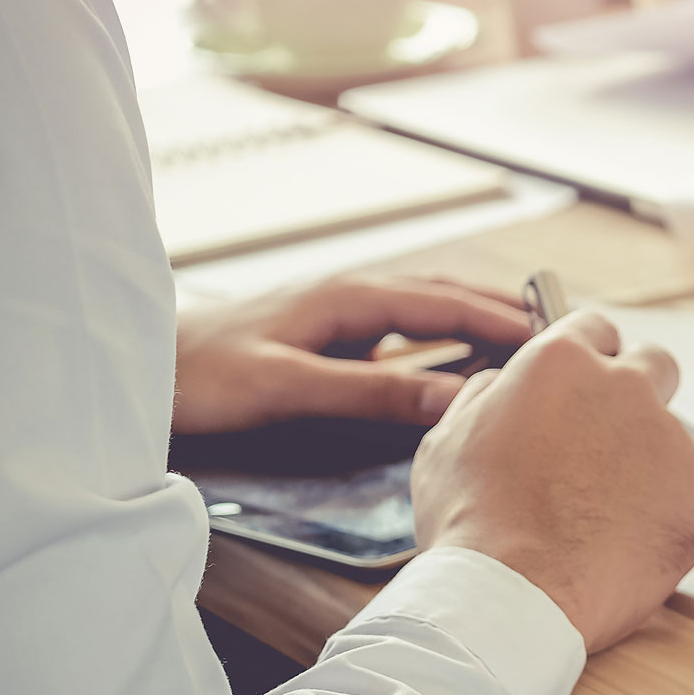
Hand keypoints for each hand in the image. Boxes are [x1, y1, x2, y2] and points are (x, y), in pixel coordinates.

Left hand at [173, 276, 533, 434]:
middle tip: (558, 331)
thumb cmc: (200, 378)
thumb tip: (459, 400)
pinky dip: (439, 338)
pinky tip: (450, 361)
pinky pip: (400, 331)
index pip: (445, 302)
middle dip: (500, 308)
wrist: (134, 374)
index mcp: (347, 298)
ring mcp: (334, 317)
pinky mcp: (321, 339)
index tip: (554, 338)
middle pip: (442, 294)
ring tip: (522, 339)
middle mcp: (347, 298)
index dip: (502, 320)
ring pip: (423, 308)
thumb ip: (374, 394)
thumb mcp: (290, 388)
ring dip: (472, 318)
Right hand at [412, 310, 693, 651]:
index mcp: (562, 364)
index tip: (586, 378)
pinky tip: (620, 548)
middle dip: (639, 391)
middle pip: (655, 364)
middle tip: (608, 439)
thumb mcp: (447, 440)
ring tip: (596, 521)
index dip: (588, 355)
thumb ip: (486, 397)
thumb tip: (502, 384)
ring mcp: (671, 443)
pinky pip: (686, 499)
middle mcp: (626, 389)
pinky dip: (662, 519)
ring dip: (643, 467)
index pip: (593, 329)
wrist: (512, 599)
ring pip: (668, 442)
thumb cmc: (472, 525)